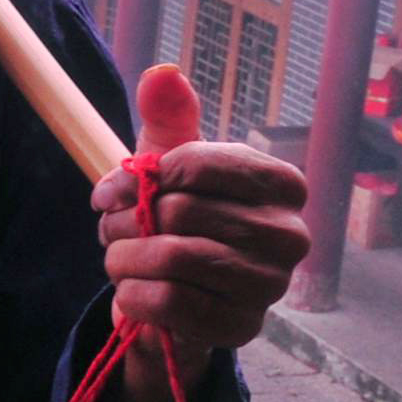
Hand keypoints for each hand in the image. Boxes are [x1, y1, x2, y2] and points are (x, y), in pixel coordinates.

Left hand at [93, 64, 304, 367]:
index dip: (146, 174)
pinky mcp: (243, 327)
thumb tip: (162, 74)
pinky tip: (130, 290)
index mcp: (283, 185)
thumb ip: (168, 115)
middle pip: (182, 212)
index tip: (113, 187)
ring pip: (174, 257)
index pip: (202, 164)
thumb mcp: (169, 162)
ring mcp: (272, 285)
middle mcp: (291, 235)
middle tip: (110, 226)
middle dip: (128, 218)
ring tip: (117, 255)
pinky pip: (171, 303)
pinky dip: (134, 295)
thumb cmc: (177, 215)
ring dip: (125, 257)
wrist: (172, 291)